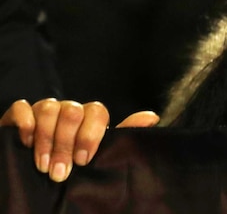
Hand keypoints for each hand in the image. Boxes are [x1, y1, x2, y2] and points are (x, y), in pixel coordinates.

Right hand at [0, 98, 159, 181]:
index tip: (83, 161)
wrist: (40, 171)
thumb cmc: (74, 162)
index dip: (90, 135)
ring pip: (49, 107)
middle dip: (65, 144)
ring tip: (42, 164)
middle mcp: (69, 110)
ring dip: (46, 138)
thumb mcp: (100, 153)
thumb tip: (152, 117)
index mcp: (90, 117)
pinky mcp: (21, 114)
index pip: (96, 111)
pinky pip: (22, 107)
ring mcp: (45, 110)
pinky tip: (26, 140)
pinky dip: (25, 122)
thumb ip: (123, 134)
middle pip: (72, 112)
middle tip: (60, 171)